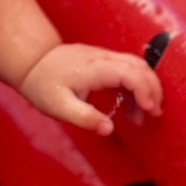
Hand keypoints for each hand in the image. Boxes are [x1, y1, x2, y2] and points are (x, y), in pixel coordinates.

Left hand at [19, 43, 163, 135]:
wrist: (31, 62)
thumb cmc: (42, 84)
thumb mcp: (58, 107)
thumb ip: (84, 118)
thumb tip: (108, 128)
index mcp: (93, 68)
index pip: (129, 73)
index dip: (145, 90)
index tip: (150, 110)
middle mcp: (102, 58)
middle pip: (140, 66)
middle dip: (153, 89)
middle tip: (154, 114)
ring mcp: (104, 56)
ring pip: (137, 66)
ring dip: (147, 87)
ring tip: (144, 114)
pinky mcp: (103, 60)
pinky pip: (128, 68)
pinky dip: (137, 86)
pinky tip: (132, 106)